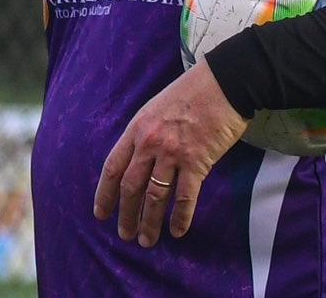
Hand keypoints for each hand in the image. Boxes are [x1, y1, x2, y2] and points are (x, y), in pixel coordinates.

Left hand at [92, 59, 247, 246]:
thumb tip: (137, 160)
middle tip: (125, 235)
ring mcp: (173, 153)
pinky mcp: (197, 161)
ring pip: (155, 197)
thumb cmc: (192, 93)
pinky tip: (178, 231)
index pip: (112, 167)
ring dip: (149, 222)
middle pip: (131, 187)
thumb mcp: (155, 108)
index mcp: (137, 129)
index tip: (101, 213)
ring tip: (147, 240)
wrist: (224, 83)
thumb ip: (144, 134)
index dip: (104, 194)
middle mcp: (150, 143)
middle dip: (126, 214)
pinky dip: (181, 217)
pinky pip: (185, 197)